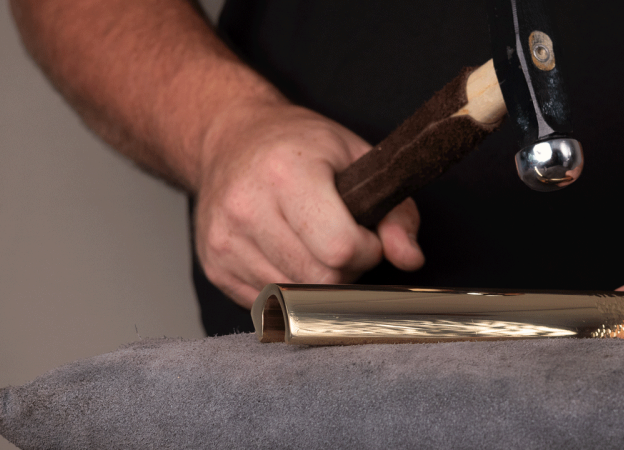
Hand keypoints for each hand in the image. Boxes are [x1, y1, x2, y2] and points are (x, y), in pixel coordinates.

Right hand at [193, 102, 423, 307]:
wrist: (231, 139)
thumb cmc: (300, 147)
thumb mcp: (358, 157)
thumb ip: (396, 211)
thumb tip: (409, 259)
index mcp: (286, 173)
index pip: (340, 248)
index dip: (366, 249)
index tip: (364, 233)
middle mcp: (247, 207)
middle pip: (320, 279)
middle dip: (345, 269)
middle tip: (341, 240)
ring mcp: (225, 241)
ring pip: (295, 298)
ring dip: (317, 282)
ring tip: (313, 245)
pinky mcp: (214, 266)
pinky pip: (269, 304)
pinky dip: (289, 287)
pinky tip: (288, 255)